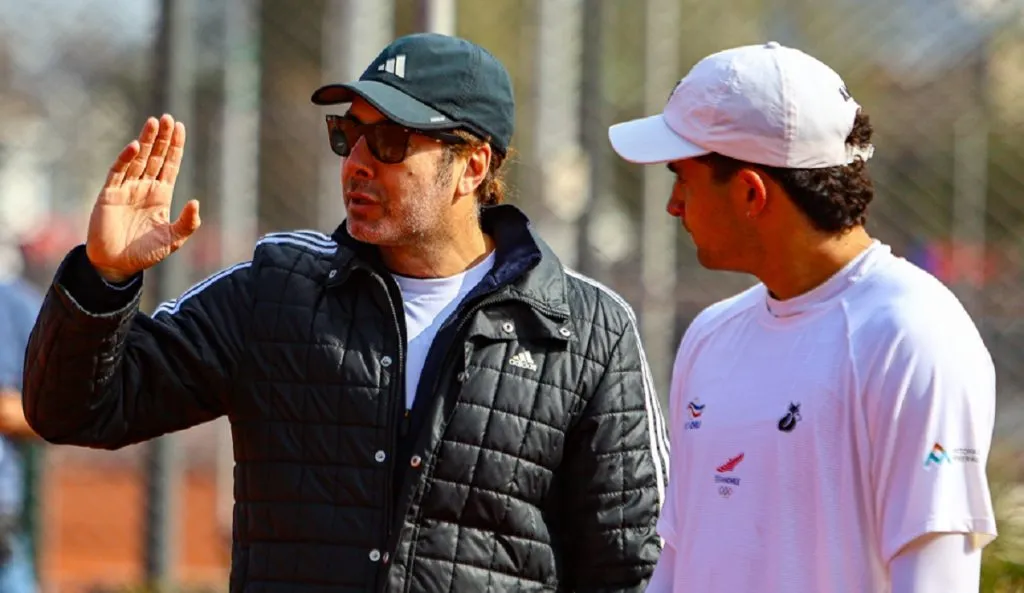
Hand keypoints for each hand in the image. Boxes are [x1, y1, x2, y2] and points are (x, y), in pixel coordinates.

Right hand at [86, 114, 200, 282]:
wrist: (116, 265)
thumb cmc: (144, 253)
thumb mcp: (173, 240)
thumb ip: (187, 223)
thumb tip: (196, 202)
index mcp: (161, 196)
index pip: (170, 165)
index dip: (175, 147)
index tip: (180, 128)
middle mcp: (144, 188)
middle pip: (156, 157)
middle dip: (162, 138)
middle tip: (169, 118)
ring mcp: (126, 189)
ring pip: (138, 159)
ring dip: (146, 141)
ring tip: (154, 122)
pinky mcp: (110, 194)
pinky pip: (118, 172)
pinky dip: (126, 159)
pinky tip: (135, 146)